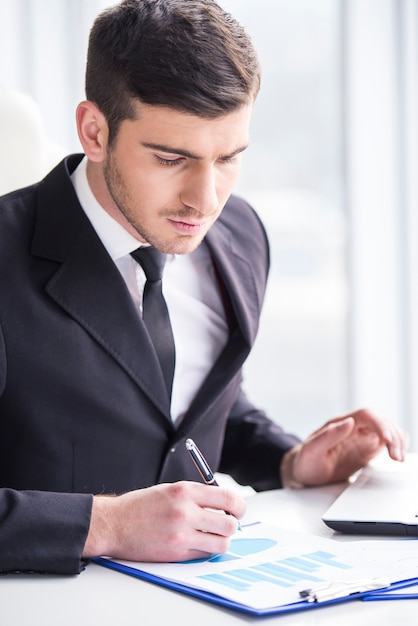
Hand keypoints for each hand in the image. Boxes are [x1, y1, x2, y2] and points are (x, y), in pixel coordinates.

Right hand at [83, 481, 244, 561]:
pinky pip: (204, 555)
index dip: (238, 506)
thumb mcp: (170, 489)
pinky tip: (196, 543)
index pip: (227, 498)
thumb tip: (223, 505)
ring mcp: (181, 534)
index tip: (238, 510)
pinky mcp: (176, 554)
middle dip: (231, 525)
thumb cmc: (140, 506)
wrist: (114, 524)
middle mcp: (185, 511)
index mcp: (184, 491)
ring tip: (212, 536)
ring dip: (221, 540)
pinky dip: (205, 551)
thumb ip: (196, 495)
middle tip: (225, 524)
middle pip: (229, 524)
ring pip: (221, 543)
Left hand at [281, 408, 408, 486]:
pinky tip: (398, 454)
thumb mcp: (312, 451)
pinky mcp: (368, 448)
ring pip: (388, 430)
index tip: (387, 439)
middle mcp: (353, 427)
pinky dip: (397, 445)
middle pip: (381, 422)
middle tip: (396, 457)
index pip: (366, 415)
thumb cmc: (307, 461)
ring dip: (398, 441)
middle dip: (393, 436)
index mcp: (340, 424)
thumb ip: (328, 436)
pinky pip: (388, 441)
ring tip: (398, 458)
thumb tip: (348, 422)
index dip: (379, 424)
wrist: (306, 473)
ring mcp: (362, 437)